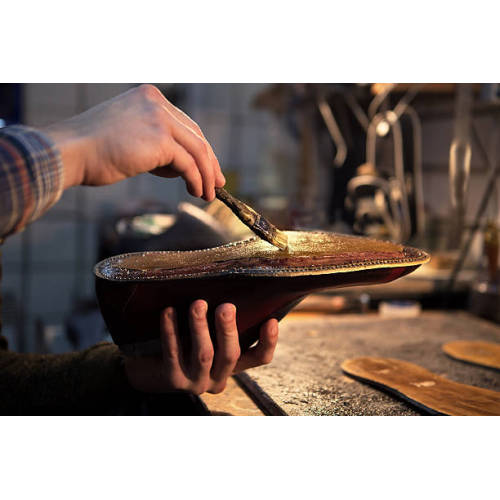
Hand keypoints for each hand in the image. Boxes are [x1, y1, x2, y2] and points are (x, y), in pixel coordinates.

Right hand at [42, 84, 224, 200]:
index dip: (200, 149)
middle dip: (209, 162)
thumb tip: (176, 163)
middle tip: (216, 183)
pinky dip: (197, 180)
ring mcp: (159, 118)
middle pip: (195, 135)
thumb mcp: (128, 137)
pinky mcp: (160, 139)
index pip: (184, 124)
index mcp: (149, 98)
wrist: (70, 152)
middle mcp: (157, 103)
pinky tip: (197, 192)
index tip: (208, 168)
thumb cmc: (92, 151)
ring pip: (197, 149)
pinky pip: (189, 163)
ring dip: (206, 175)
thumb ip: (153, 143)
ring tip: (208, 194)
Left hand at [123, 300, 278, 394]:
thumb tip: (234, 285)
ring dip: (201, 327)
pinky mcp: (173, 380)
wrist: (150, 369)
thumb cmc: (185, 342)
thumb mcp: (208, 335)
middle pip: (230, 356)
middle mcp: (218, 377)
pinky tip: (168, 311)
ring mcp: (195, 382)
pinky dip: (171, 331)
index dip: (268, 342)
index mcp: (232, 365)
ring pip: (203, 355)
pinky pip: (173, 354)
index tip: (271, 320)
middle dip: (228, 330)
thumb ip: (222, 322)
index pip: (259, 358)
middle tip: (226, 306)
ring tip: (198, 303)